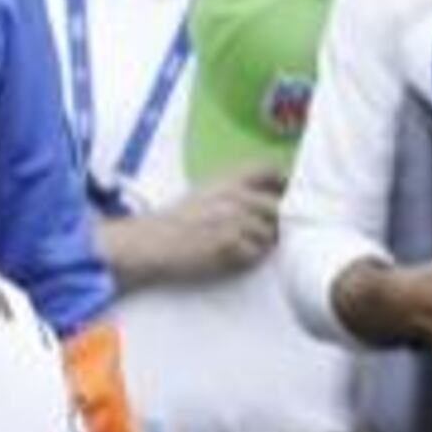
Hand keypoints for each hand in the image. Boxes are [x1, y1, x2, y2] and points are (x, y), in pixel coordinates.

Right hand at [138, 168, 284, 282]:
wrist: (150, 243)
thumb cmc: (174, 221)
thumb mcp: (205, 193)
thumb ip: (235, 192)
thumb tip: (268, 200)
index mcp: (229, 180)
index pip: (271, 172)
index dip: (281, 185)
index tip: (280, 197)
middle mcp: (235, 197)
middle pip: (278, 207)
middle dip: (274, 222)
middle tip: (261, 232)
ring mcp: (234, 220)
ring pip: (268, 235)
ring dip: (259, 244)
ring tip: (238, 248)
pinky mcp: (230, 244)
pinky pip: (254, 254)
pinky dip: (246, 259)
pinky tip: (229, 258)